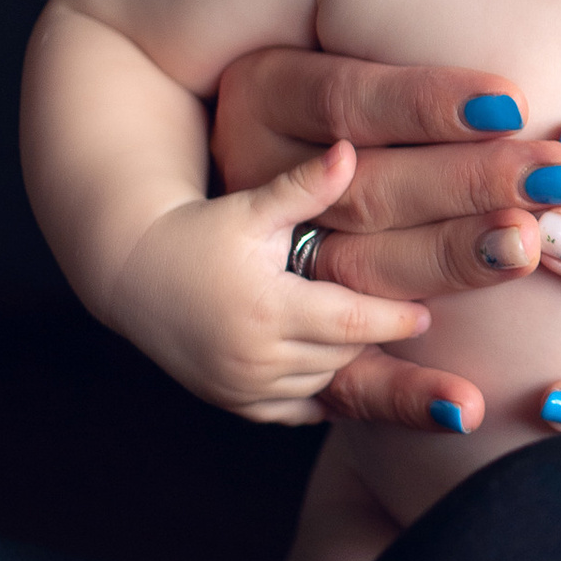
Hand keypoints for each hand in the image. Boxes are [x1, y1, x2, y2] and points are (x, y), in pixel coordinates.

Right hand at [103, 143, 433, 423]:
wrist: (134, 271)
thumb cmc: (198, 231)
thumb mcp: (252, 208)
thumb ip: (305, 186)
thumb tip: (350, 151)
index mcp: (267, 309)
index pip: (352, 322)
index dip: (394, 318)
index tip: (427, 312)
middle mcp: (254, 357)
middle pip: (342, 354)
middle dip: (373, 336)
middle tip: (409, 319)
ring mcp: (241, 386)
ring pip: (323, 381)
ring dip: (346, 359)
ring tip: (369, 333)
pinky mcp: (232, 401)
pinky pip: (296, 408)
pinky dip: (319, 390)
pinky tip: (335, 364)